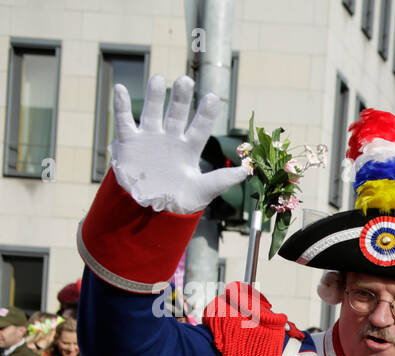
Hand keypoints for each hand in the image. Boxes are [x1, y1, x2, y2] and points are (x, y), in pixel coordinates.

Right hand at [110, 74, 249, 213]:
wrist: (150, 210)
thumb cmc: (179, 200)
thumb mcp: (203, 191)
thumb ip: (223, 179)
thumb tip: (247, 170)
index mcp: (189, 149)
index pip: (200, 127)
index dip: (206, 113)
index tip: (213, 97)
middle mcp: (171, 138)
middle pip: (177, 113)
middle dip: (181, 98)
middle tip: (186, 79)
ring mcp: (150, 138)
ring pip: (152, 112)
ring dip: (155, 96)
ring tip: (158, 79)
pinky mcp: (130, 142)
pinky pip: (124, 121)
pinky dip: (121, 105)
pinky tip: (120, 89)